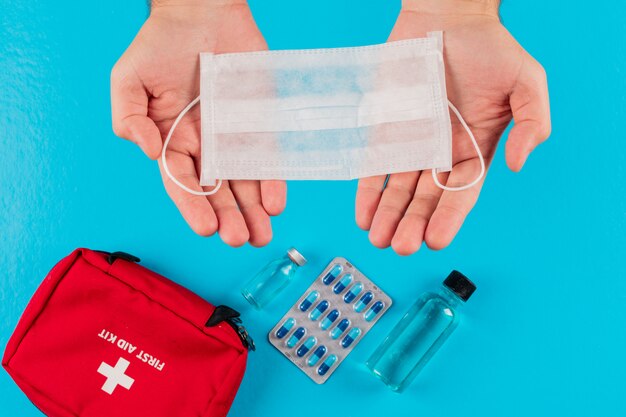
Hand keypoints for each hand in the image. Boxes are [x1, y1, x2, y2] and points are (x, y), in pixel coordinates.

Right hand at [111, 0, 285, 246]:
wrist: (203, 10)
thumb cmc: (162, 44)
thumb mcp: (129, 79)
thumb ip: (128, 118)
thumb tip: (149, 151)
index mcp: (173, 140)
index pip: (183, 182)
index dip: (194, 206)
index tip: (207, 227)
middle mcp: (205, 145)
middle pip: (218, 190)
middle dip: (229, 217)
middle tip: (239, 238)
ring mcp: (235, 136)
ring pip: (245, 181)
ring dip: (254, 210)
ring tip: (262, 235)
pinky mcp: (260, 122)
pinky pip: (268, 156)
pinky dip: (273, 179)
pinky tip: (276, 202)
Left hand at [356, 0, 550, 254]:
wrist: (447, 17)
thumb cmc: (490, 49)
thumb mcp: (526, 83)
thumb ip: (532, 125)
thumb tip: (518, 165)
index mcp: (475, 149)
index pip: (462, 193)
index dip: (449, 217)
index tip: (435, 239)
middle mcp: (441, 154)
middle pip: (426, 199)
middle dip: (413, 223)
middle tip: (401, 246)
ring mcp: (412, 144)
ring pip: (398, 189)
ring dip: (388, 216)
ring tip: (378, 240)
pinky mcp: (386, 130)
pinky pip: (375, 165)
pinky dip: (368, 191)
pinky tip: (362, 215)